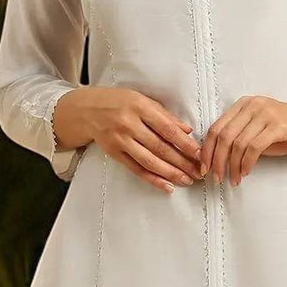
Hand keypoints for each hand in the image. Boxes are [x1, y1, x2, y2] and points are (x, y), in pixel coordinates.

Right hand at [60, 86, 205, 192]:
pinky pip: (136, 169)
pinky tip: (166, 186)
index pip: (167, 128)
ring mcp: (120, 140)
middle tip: (198, 172)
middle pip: (160, 147)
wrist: (87, 109)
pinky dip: (152, 179)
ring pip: (150, 161)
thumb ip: (165, 116)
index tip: (199, 154)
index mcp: (139, 107)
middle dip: (182, 162)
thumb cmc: (119, 102)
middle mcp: (129, 124)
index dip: (185, 143)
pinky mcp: (113, 153)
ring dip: (171, 173)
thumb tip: (187, 131)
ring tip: (187, 180)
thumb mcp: (142, 100)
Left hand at [201, 97, 286, 186]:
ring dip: (232, 166)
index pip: (216, 127)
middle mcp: (253, 105)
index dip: (207, 150)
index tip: (204, 168)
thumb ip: (242, 138)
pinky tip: (246, 172)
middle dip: (216, 160)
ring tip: (233, 179)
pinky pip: (254, 147)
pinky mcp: (278, 125)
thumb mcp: (261, 131)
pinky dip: (246, 163)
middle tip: (215, 178)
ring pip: (237, 143)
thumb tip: (219, 158)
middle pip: (223, 135)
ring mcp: (266, 113)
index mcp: (245, 104)